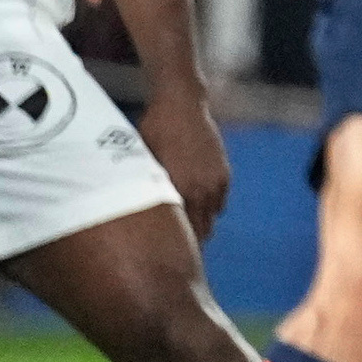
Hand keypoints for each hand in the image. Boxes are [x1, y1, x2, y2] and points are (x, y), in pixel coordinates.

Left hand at [143, 89, 231, 239]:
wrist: (181, 104)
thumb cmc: (153, 131)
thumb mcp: (143, 162)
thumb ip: (147, 191)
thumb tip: (137, 216)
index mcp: (178, 190)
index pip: (182, 233)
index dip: (174, 246)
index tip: (165, 257)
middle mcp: (200, 190)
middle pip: (201, 232)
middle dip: (189, 241)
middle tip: (175, 247)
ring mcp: (215, 182)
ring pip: (212, 219)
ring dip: (201, 224)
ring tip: (186, 229)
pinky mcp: (224, 174)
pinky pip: (220, 203)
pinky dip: (210, 208)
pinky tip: (196, 205)